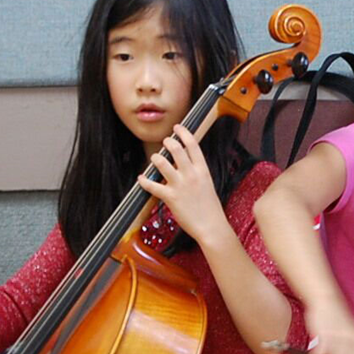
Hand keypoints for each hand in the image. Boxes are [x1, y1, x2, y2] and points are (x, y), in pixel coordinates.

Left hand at [137, 125, 230, 245]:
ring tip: (154, 159)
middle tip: (165, 142)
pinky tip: (141, 178)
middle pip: (176, 149)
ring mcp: (180, 185)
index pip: (193, 145)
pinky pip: (152, 185)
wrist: (211, 226)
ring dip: (155, 158)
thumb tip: (187, 165)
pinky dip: (144, 180)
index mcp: (203, 170)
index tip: (178, 127)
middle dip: (168, 142)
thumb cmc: (210, 208)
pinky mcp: (170, 197)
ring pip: (162, 163)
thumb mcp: (208, 185)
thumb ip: (197, 173)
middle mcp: (191, 174)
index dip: (184, 133)